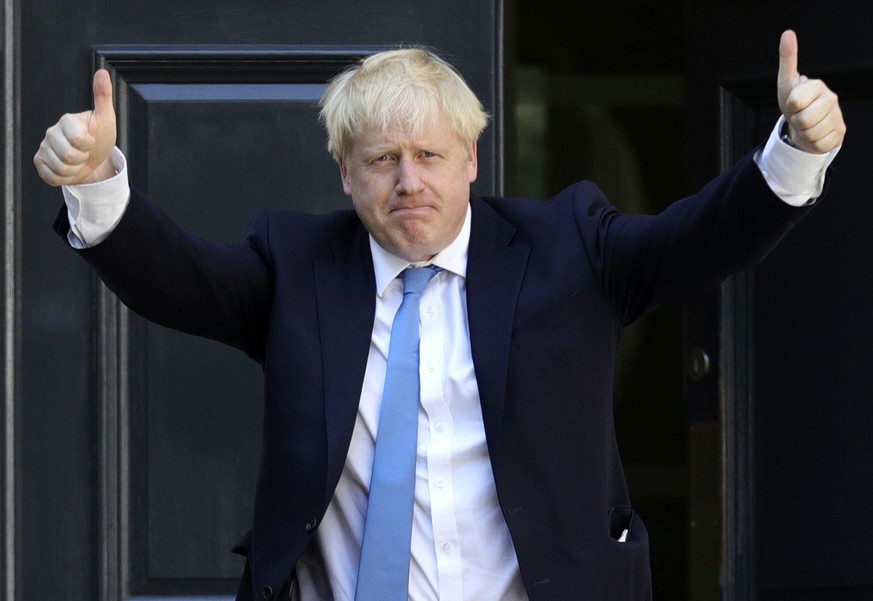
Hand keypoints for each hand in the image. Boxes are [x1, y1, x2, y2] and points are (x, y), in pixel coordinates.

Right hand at [34, 69, 116, 185]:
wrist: (95, 160)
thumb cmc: (100, 137)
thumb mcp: (106, 118)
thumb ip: (103, 96)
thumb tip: (102, 72)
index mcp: (66, 120)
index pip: (78, 139)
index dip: (89, 144)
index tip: (92, 140)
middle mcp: (51, 132)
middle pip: (69, 156)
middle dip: (83, 159)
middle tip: (85, 152)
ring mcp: (44, 148)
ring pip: (61, 168)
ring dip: (75, 170)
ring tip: (78, 161)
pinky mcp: (40, 162)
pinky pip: (52, 177)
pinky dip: (65, 178)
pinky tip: (69, 169)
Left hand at [777, 30, 845, 153]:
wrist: (803, 124)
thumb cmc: (794, 102)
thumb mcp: (786, 82)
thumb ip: (788, 59)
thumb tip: (788, 34)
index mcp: (818, 86)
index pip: (795, 101)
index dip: (790, 106)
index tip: (794, 103)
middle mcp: (831, 99)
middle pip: (803, 119)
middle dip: (796, 121)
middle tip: (799, 115)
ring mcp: (837, 117)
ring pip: (810, 133)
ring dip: (803, 132)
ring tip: (806, 124)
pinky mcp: (839, 133)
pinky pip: (818, 144)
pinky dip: (811, 142)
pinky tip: (814, 132)